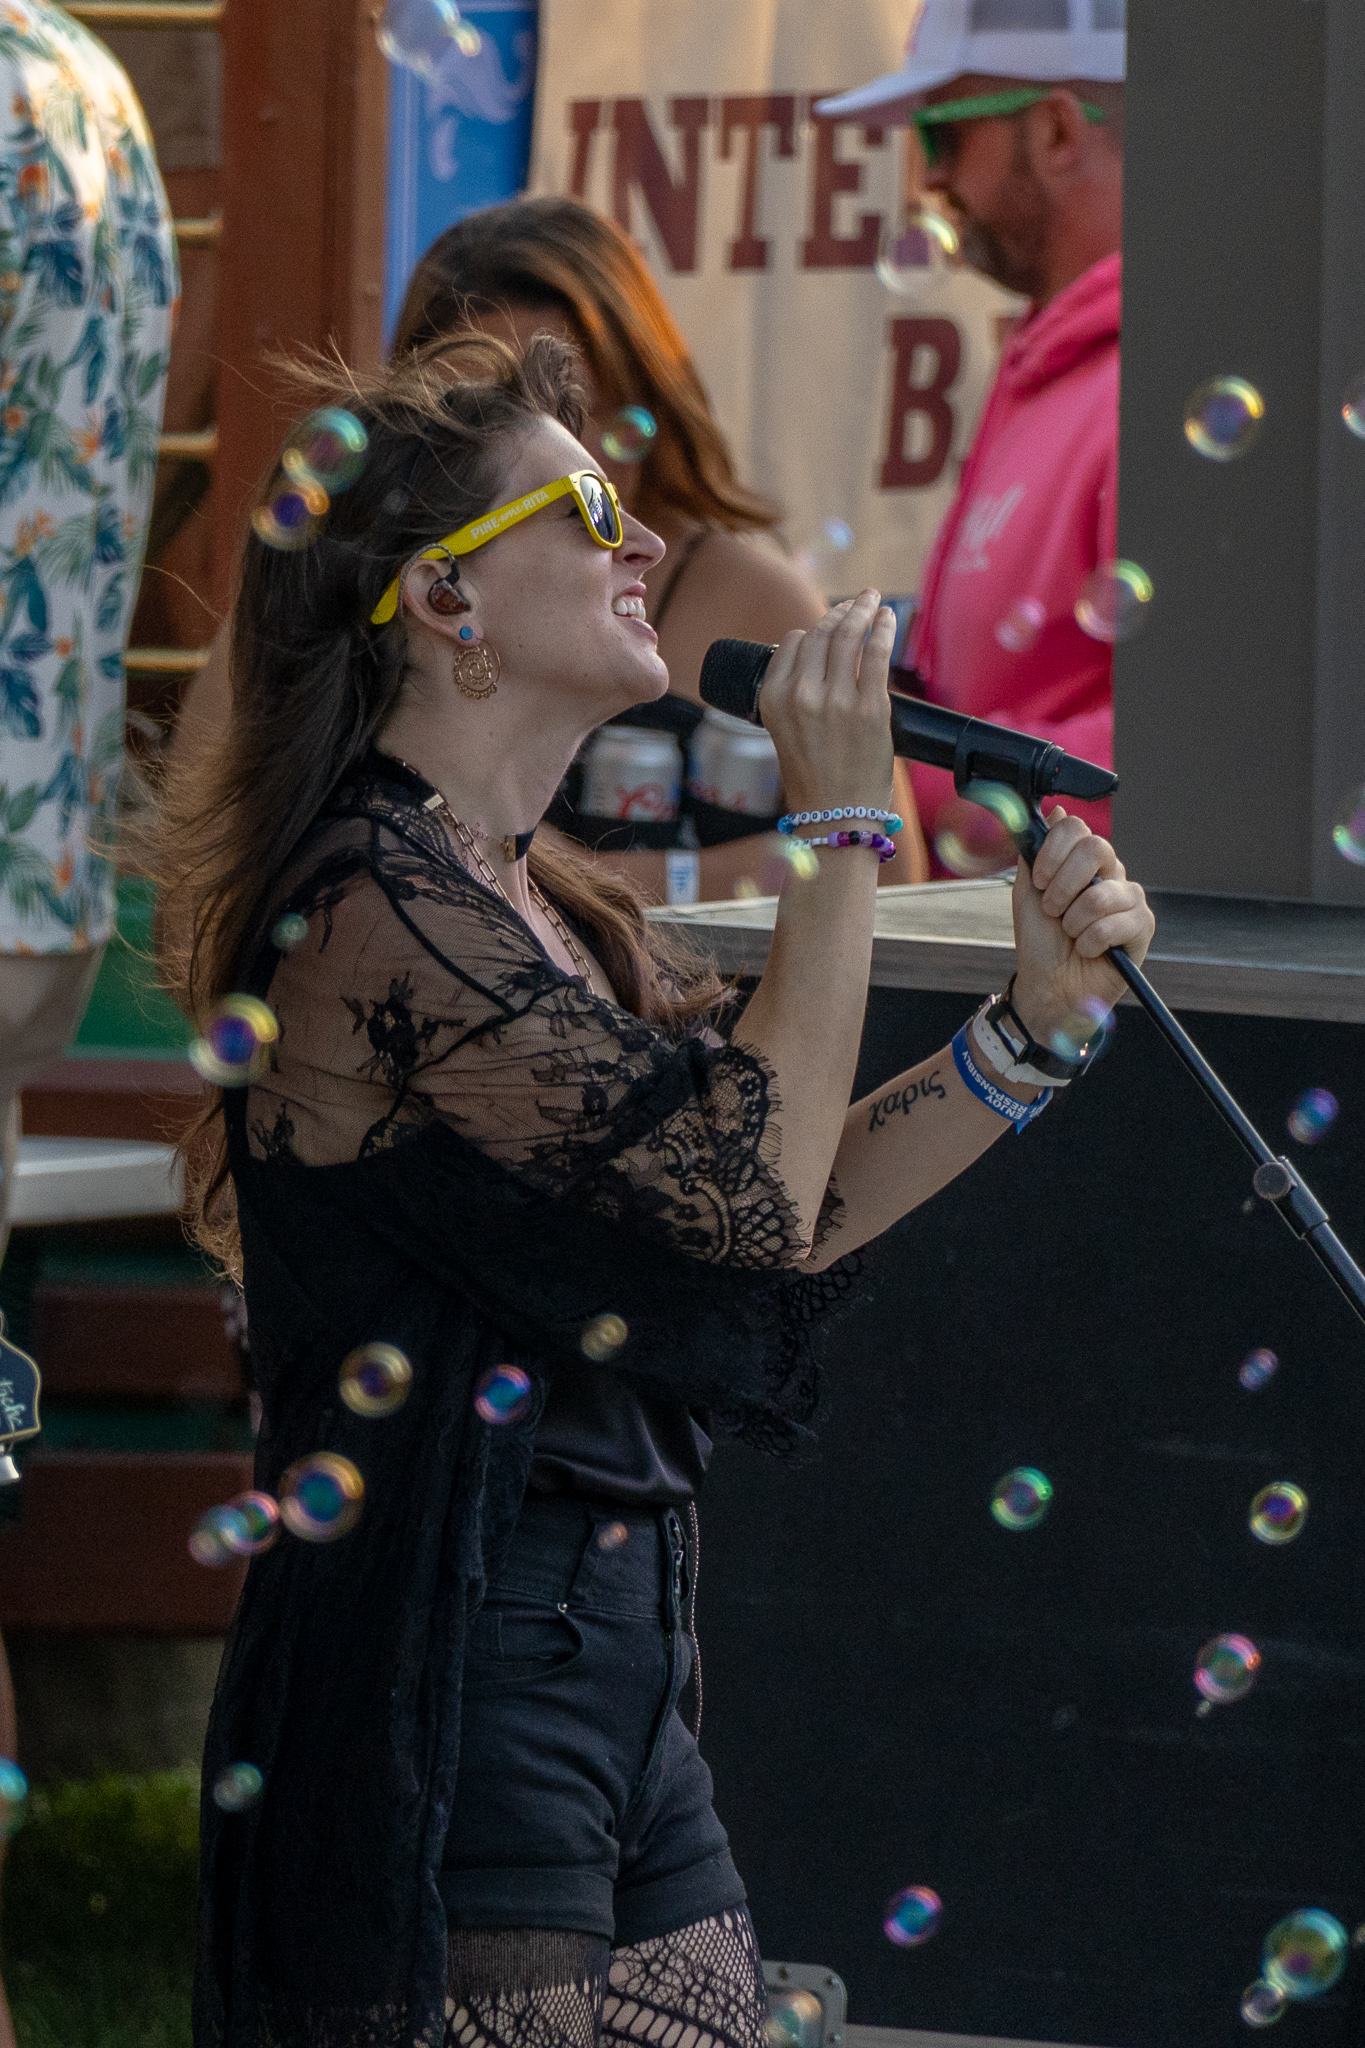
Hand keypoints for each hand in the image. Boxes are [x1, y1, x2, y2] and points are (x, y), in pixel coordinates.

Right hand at [757, 590, 896, 814]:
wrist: (835, 815)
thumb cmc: (814, 779)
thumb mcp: (787, 731)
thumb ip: (798, 694)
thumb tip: (824, 659)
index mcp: (773, 700)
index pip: (793, 644)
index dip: (814, 631)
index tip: (830, 625)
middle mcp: (801, 695)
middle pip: (821, 634)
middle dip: (841, 612)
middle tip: (858, 601)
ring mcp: (836, 700)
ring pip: (848, 636)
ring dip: (862, 610)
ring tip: (872, 600)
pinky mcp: (870, 708)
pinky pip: (877, 654)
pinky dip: (884, 628)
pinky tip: (888, 617)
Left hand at [1009, 809, 1154, 1038]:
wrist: (1049, 984)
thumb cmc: (1040, 941)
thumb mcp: (1027, 893)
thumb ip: (1037, 852)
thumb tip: (1056, 811)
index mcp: (1081, 863)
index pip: (1077, 828)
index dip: (1054, 851)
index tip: (1039, 879)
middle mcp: (1109, 874)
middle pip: (1097, 848)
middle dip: (1064, 884)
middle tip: (1052, 910)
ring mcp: (1128, 899)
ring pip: (1102, 893)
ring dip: (1074, 921)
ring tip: (1071, 936)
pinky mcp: (1142, 926)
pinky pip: (1118, 923)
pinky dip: (1092, 941)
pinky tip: (1089, 950)